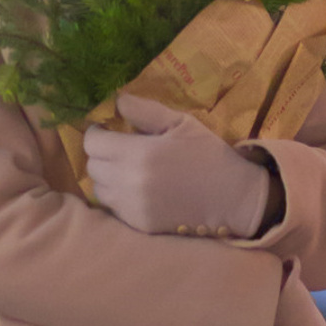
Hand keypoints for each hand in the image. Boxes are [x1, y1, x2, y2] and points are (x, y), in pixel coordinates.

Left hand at [83, 94, 271, 237]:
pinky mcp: (139, 225)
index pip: (93, 142)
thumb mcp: (180, 123)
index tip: (110, 130)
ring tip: (129, 170)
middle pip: (92, 166)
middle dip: (103, 154)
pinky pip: (113, 207)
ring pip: (99, 189)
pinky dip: (119, 196)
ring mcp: (132, 208)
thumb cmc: (207, 154)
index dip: (98, 133)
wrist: (233, 198)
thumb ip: (144, 110)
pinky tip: (139, 189)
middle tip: (121, 148)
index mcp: (139, 154)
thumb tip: (116, 100)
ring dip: (108, 177)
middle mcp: (129, 183)